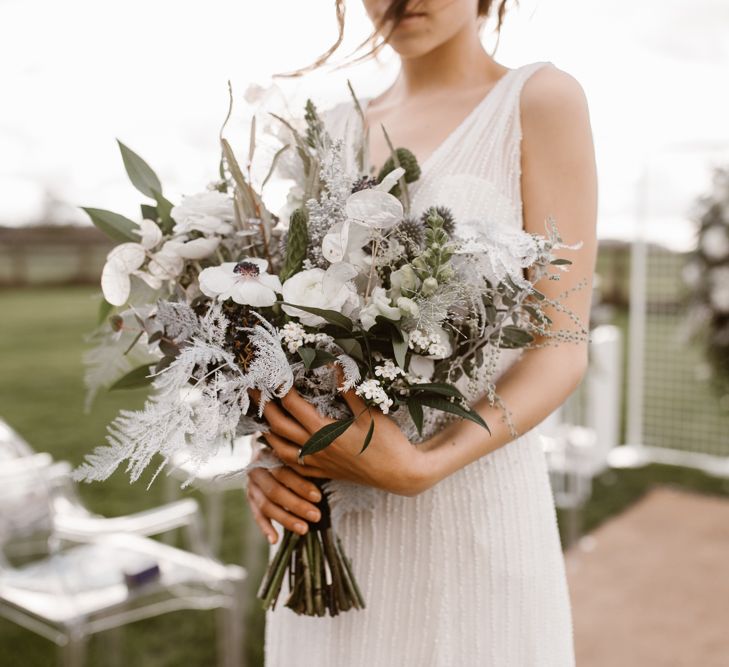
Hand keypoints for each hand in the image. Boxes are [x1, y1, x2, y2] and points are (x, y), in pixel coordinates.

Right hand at [245, 446, 322, 544]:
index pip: (283, 472)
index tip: (318, 497)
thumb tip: (328, 470)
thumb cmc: (291, 451)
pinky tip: (275, 540)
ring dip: (286, 519)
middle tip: (316, 516)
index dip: (301, 486)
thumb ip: (304, 460)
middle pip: (275, 491)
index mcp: (268, 454)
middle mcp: (256, 470)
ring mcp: (251, 485)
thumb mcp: (295, 450)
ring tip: (304, 529)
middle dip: (297, 505)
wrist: (266, 447)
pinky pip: (257, 515)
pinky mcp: (250, 498)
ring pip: (266, 506)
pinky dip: (265, 528)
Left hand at [250, 367, 437, 496]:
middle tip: (254, 391)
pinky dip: (280, 455)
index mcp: (326, 432)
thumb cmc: (388, 443)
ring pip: (281, 450)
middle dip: (265, 407)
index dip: (281, 389)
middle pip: (279, 427)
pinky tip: (277, 447)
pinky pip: (294, 467)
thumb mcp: (370, 414)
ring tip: (260, 418)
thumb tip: (335, 363)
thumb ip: (349, 390)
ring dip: (267, 433)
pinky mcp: (324, 473)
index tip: (273, 374)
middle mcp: (317, 449)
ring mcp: (319, 463)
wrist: (400, 474)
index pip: (294, 407)